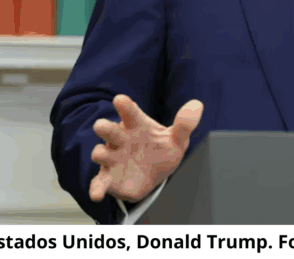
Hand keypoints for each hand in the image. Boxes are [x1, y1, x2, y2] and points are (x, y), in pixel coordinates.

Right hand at [89, 95, 203, 202]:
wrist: (155, 175)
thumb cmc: (162, 150)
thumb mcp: (176, 139)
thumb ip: (184, 124)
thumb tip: (197, 105)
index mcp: (136, 125)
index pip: (129, 111)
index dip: (123, 105)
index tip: (120, 100)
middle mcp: (120, 139)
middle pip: (107, 129)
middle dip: (103, 127)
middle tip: (102, 126)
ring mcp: (112, 158)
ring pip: (100, 152)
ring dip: (99, 153)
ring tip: (100, 154)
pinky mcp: (109, 178)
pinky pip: (99, 183)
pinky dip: (96, 188)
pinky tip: (97, 194)